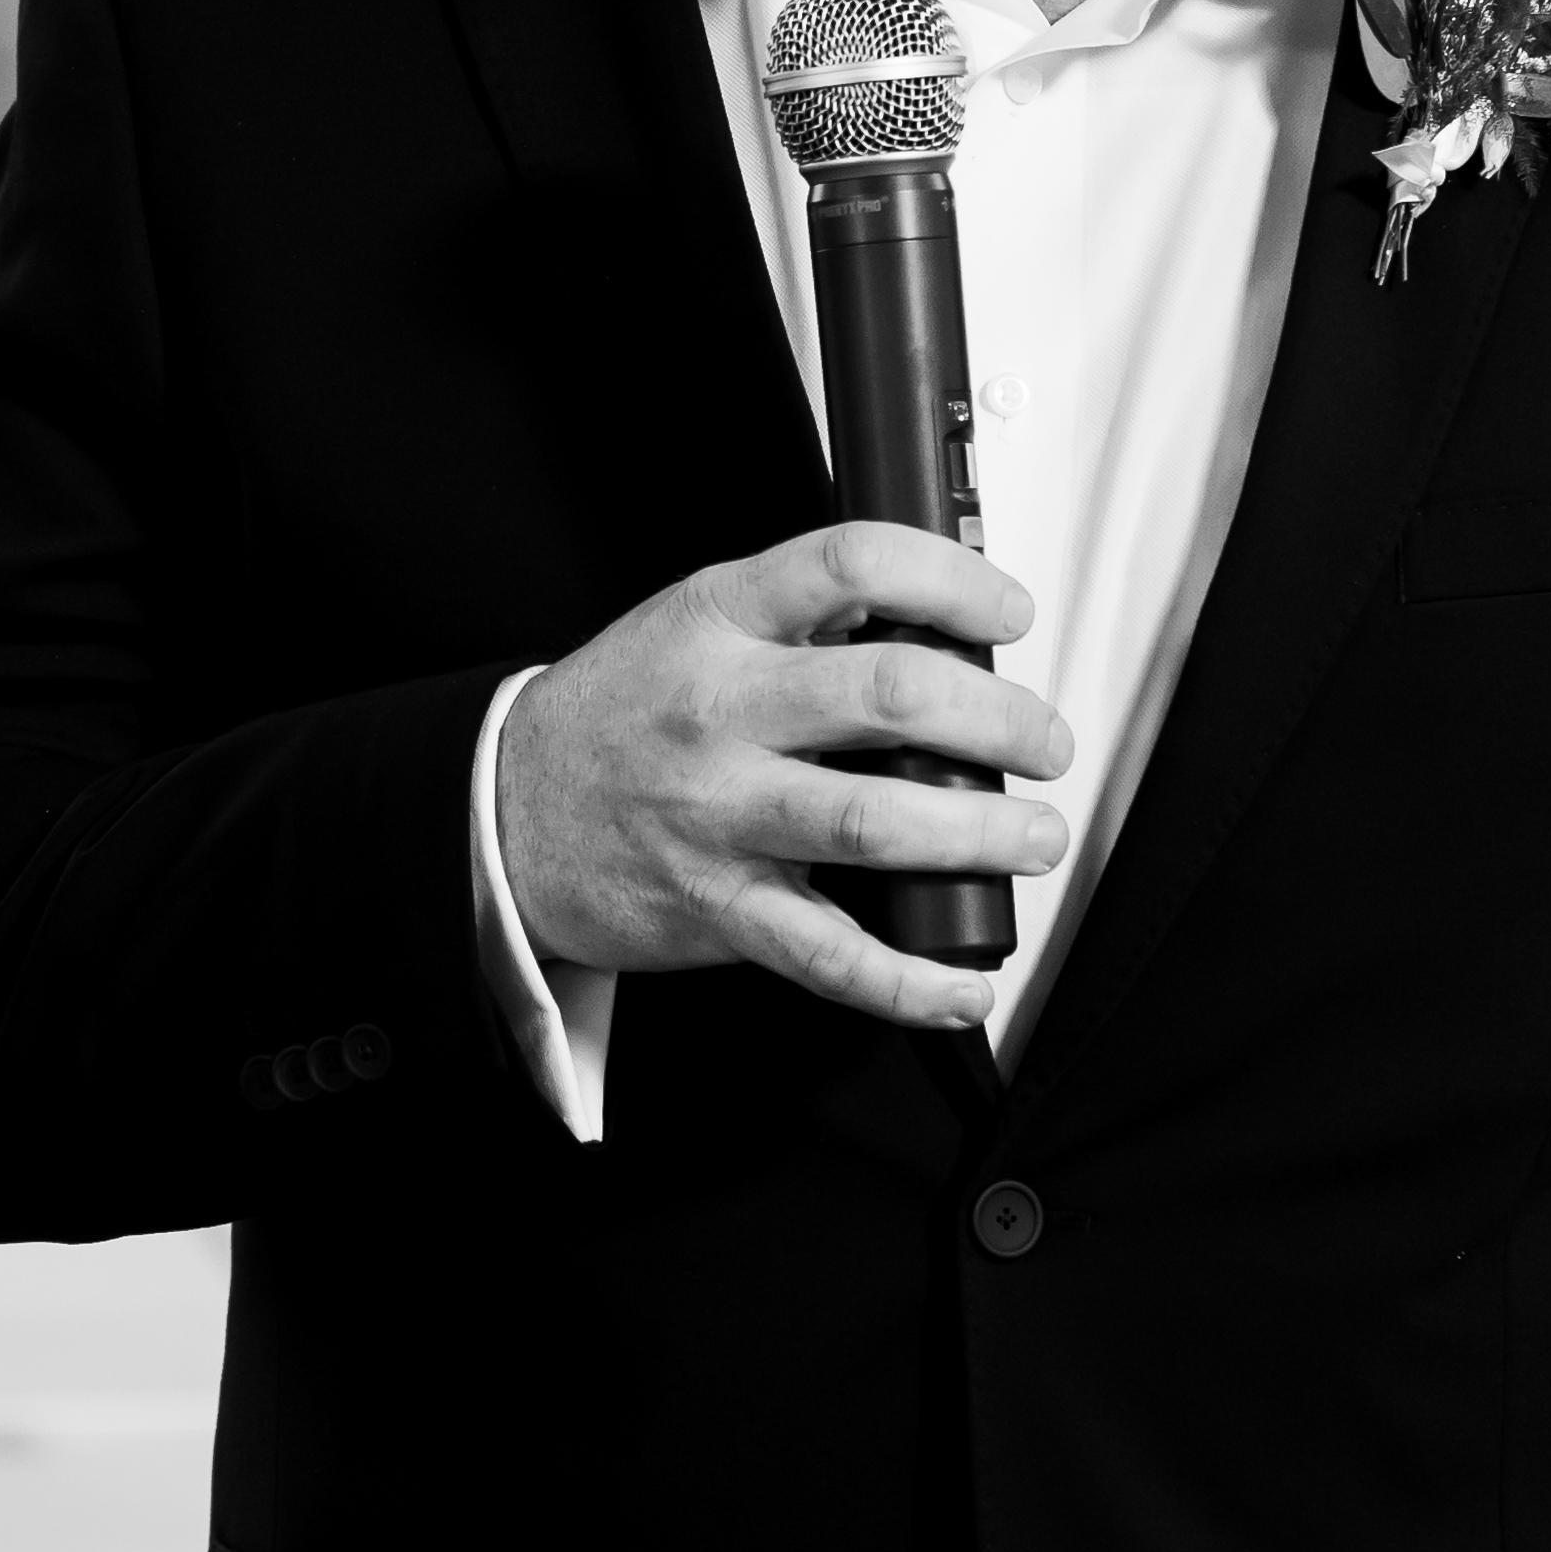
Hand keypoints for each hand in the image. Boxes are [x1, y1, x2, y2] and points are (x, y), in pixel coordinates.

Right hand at [495, 522, 1076, 1029]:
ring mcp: (720, 816)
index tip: (1009, 611)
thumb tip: (929, 607)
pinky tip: (963, 986)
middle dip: (1000, 720)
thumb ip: (802, 613)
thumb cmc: (621, 713)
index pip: (851, 565)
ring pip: (873, 823)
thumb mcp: (694, 622)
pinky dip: (908, 982)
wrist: (505, 812)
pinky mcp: (719, 909)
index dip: (952, 581)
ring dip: (981, 834)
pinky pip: (828, 956)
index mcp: (720, 621)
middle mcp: (721, 713)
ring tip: (1036, 836)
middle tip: (1045, 741)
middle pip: (890, 697)